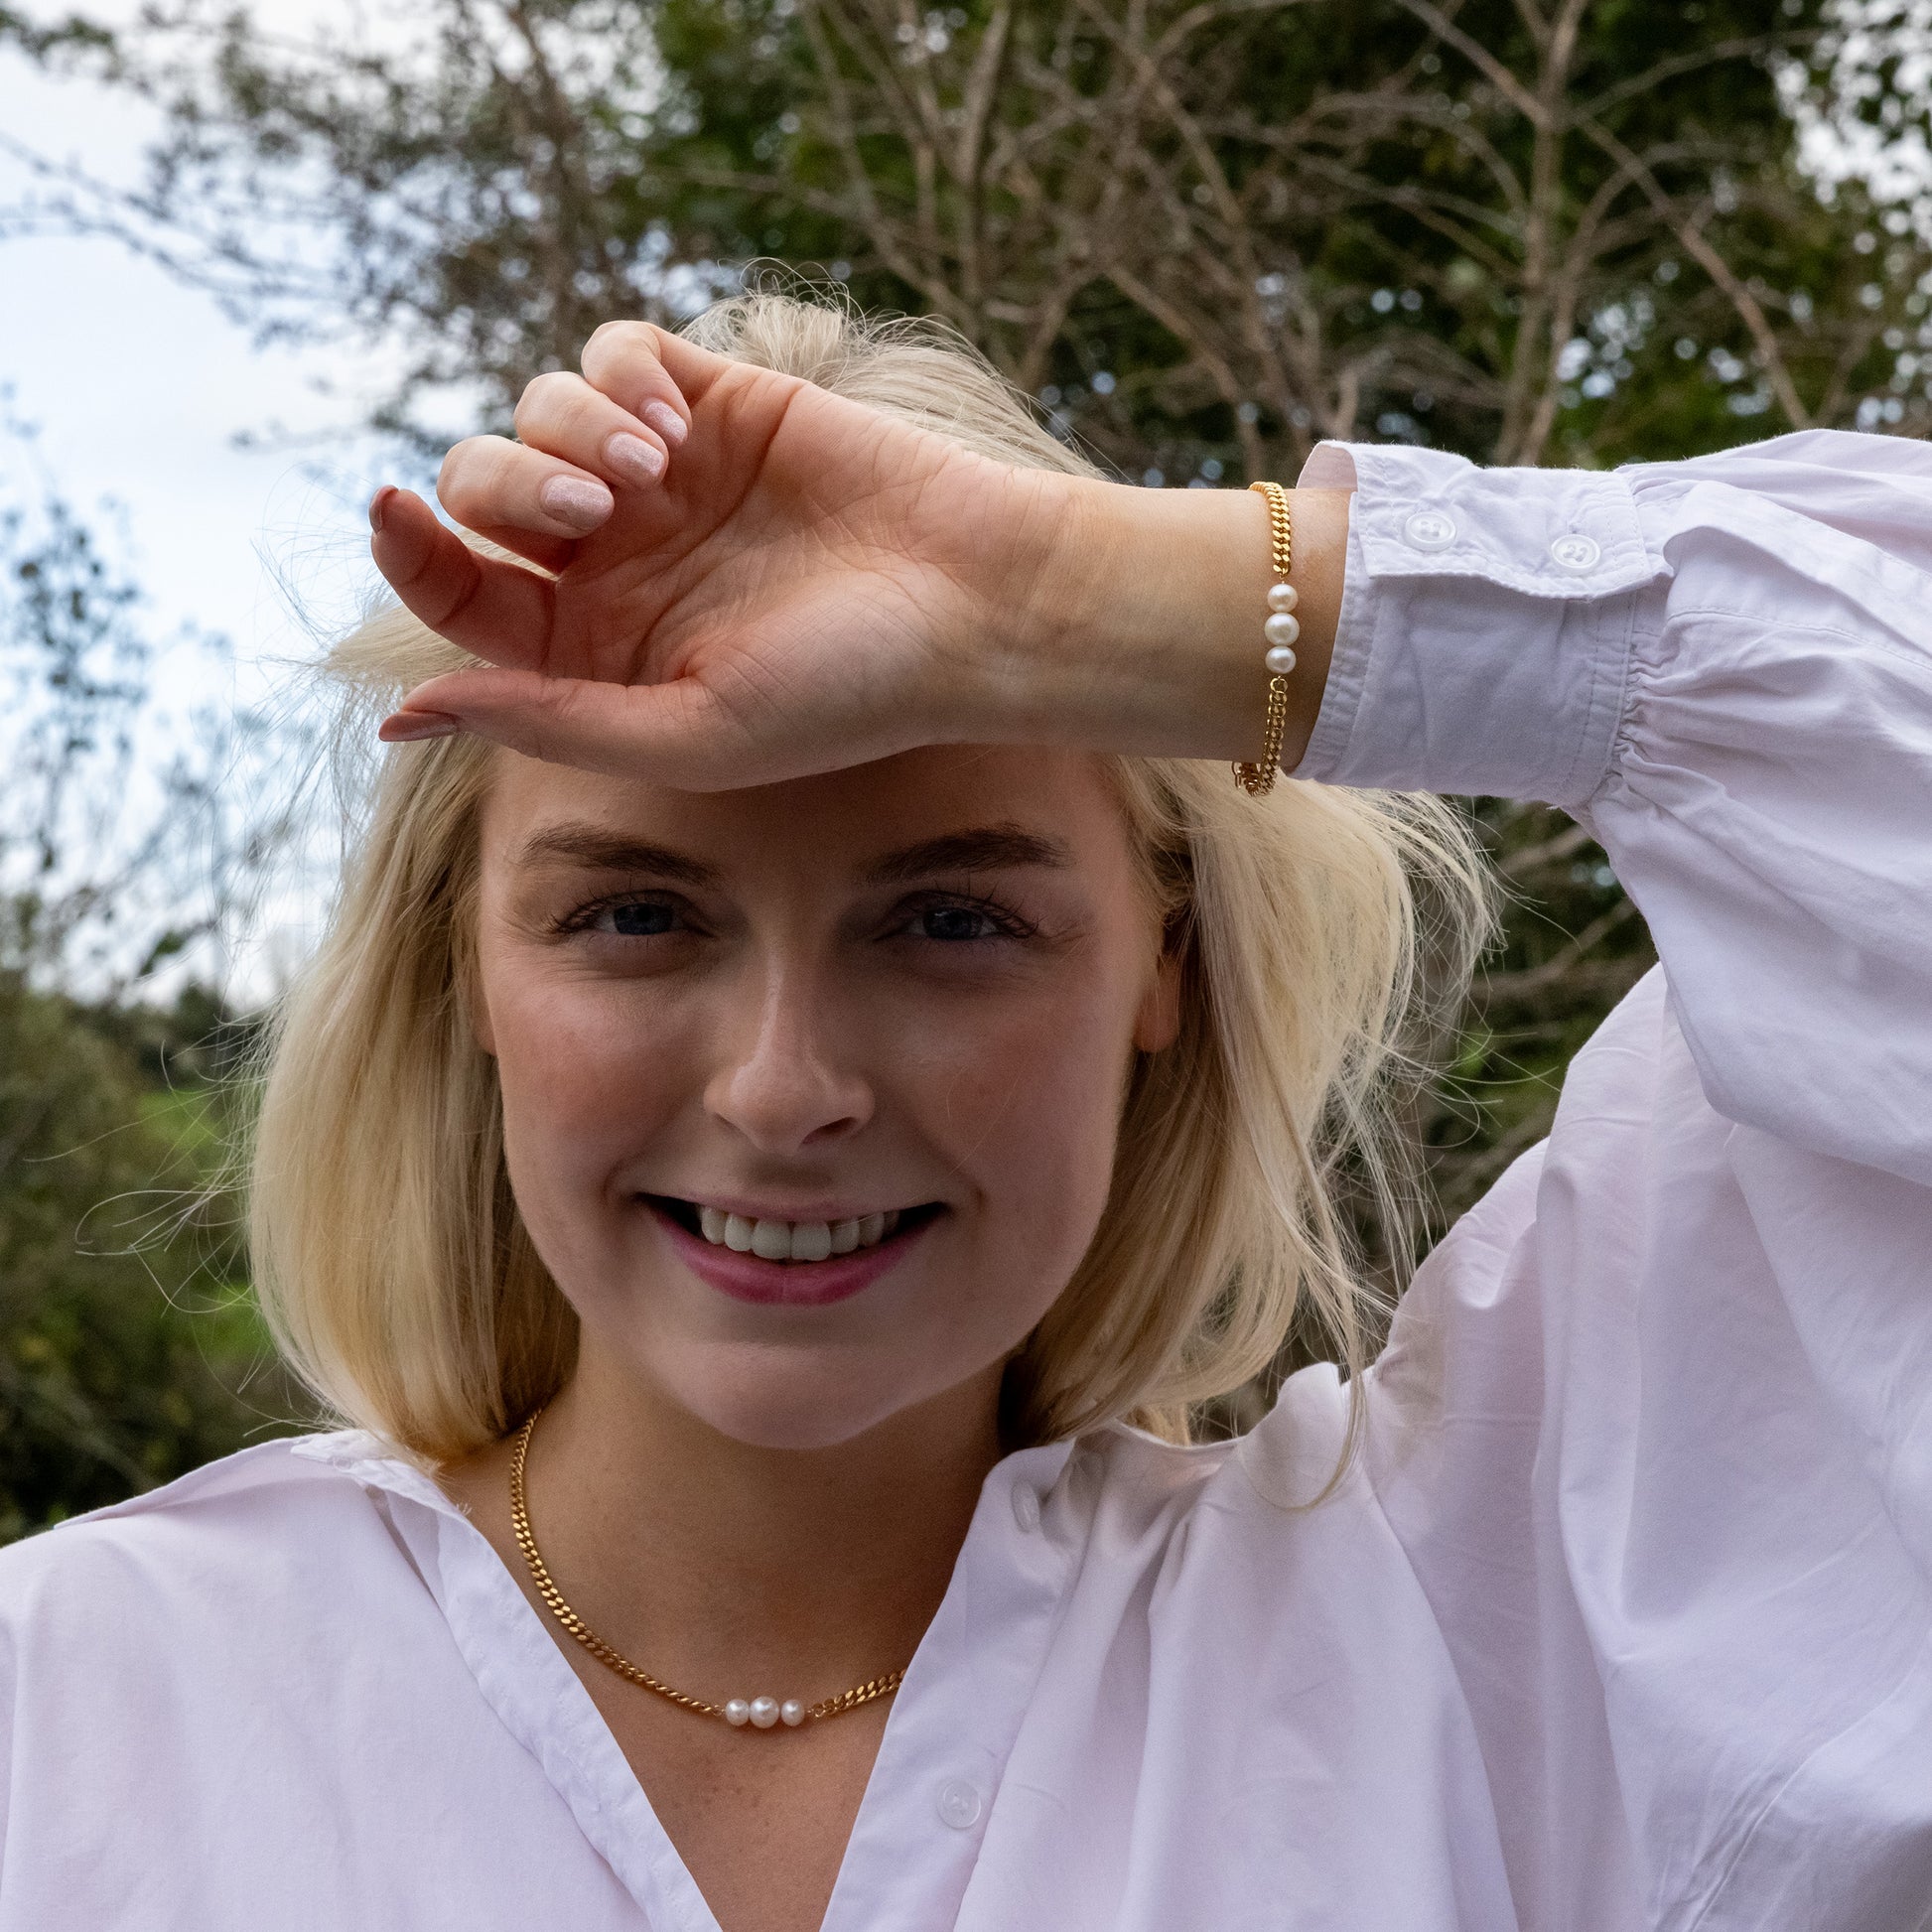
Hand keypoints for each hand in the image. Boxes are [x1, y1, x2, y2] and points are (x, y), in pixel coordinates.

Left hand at [369, 321, 1344, 786]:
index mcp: (597, 652)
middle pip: (484, 489)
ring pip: (538, 409)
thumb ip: (545, 722)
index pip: (464, 592)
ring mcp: (664, 478)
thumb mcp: (685, 731)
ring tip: (658, 468)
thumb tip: (399, 718)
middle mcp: (618, 562)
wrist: (977, 604)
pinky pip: (614, 351)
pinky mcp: (718, 399)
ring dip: (569, 428)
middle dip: (511, 488)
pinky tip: (677, 422)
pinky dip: (619, 372)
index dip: (409, 548)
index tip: (388, 509)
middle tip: (599, 514)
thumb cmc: (846, 689)